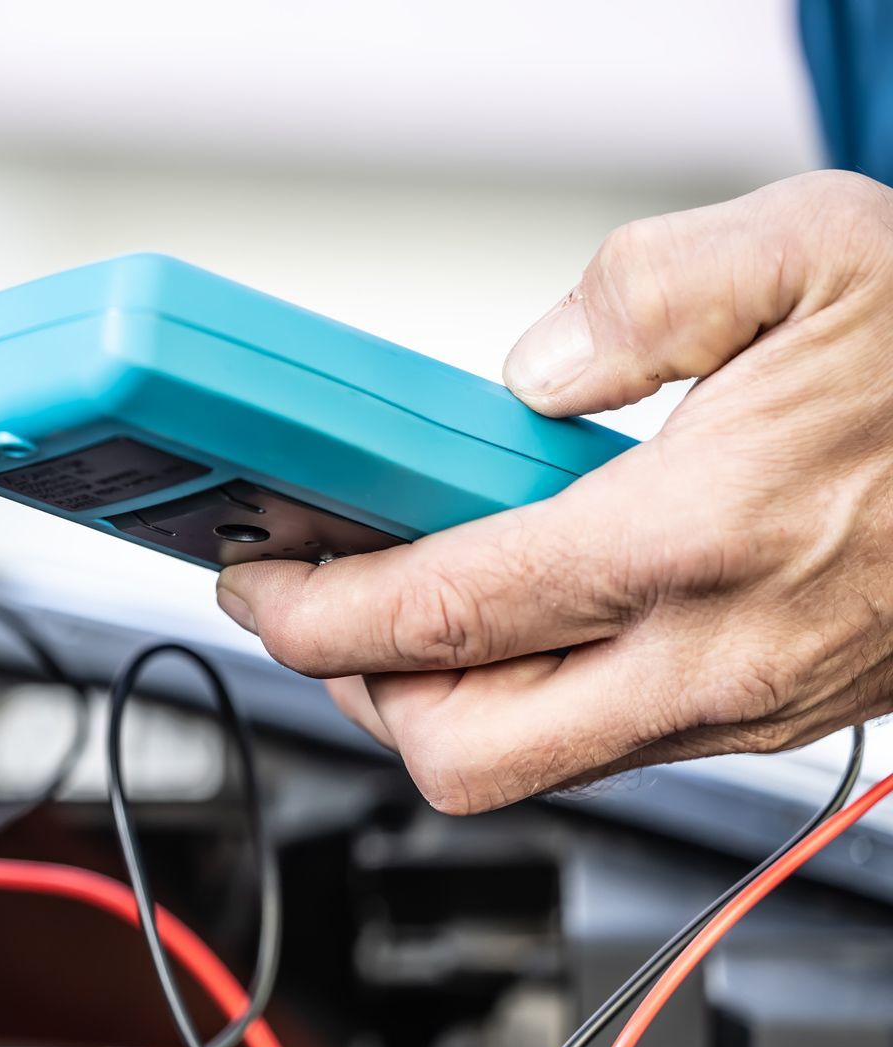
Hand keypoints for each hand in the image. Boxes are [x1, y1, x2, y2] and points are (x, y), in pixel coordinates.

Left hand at [216, 170, 892, 814]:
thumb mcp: (814, 249)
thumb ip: (644, 297)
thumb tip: (527, 373)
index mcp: (706, 539)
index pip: (450, 617)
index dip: (323, 615)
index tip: (260, 588)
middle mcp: (722, 652)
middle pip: (468, 752)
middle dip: (361, 697)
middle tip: (318, 618)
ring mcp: (753, 701)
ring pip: (540, 768)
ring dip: (444, 708)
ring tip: (403, 621)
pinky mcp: (781, 713)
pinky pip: (613, 746)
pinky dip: (532, 704)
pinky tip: (522, 625)